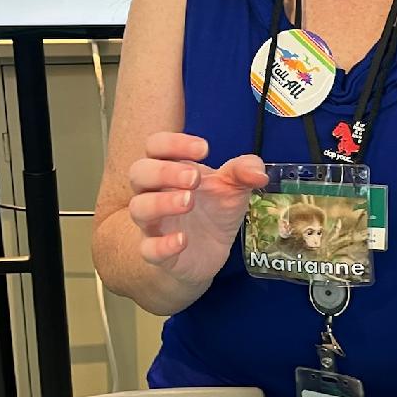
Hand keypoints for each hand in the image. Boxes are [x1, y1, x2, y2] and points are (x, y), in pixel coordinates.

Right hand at [126, 132, 267, 287]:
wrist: (211, 253)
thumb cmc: (215, 210)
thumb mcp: (234, 186)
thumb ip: (245, 171)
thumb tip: (258, 172)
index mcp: (170, 169)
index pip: (156, 145)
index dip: (174, 143)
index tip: (204, 149)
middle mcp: (155, 193)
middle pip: (139, 172)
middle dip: (164, 171)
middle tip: (194, 177)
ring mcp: (153, 223)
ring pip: (138, 208)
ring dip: (161, 203)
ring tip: (189, 201)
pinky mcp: (157, 253)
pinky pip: (148, 249)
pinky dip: (163, 245)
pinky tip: (183, 240)